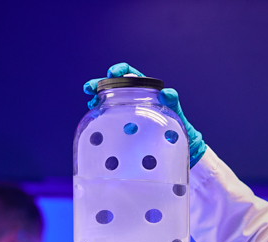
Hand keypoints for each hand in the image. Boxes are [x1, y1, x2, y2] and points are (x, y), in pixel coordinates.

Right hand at [83, 62, 207, 167]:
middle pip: (113, 86)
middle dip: (100, 84)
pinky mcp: (122, 125)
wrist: (174, 145)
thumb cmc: (177, 125)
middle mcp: (134, 98)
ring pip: (108, 100)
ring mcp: (127, 112)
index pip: (130, 74)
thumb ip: (172, 101)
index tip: (112, 73)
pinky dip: (101, 114)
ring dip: (96, 98)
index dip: (119, 71)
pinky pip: (110, 117)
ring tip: (90, 101)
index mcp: (145, 89)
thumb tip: (168, 92)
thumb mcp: (175, 112)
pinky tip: (95, 115)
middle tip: (90, 87)